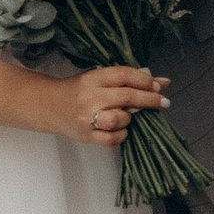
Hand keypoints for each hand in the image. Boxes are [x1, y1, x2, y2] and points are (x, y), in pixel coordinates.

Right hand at [50, 63, 167, 148]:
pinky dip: (122, 135)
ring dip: (130, 118)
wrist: (50, 106)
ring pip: (119, 119)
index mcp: (93, 78)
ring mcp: (88, 118)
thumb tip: (161, 82)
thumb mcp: (99, 78)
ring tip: (129, 116)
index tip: (159, 85)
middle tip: (164, 102)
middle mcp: (90, 97)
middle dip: (149, 100)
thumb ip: (126, 80)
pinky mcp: (86, 136)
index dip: (144, 80)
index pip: (123, 75)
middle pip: (126, 97)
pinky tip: (122, 130)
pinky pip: (112, 139)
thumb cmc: (79, 89)